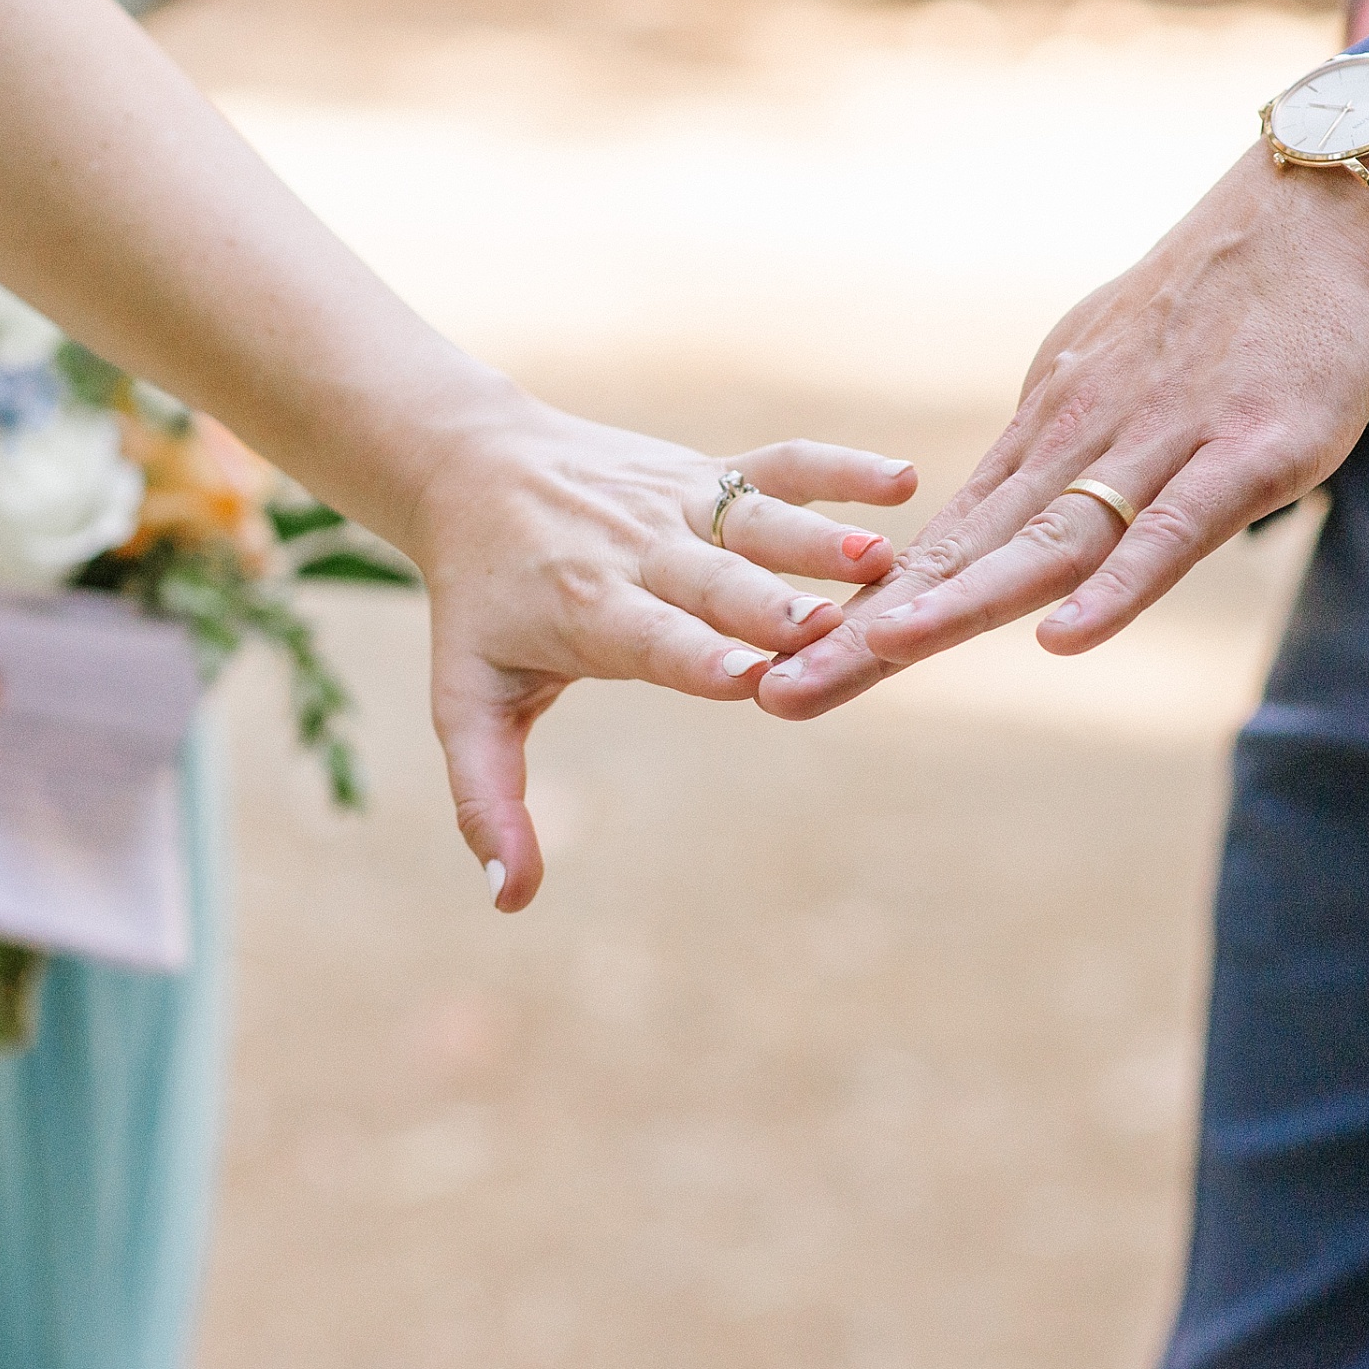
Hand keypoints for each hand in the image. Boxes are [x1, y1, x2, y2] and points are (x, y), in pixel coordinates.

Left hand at [405, 409, 916, 907]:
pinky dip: (838, 468)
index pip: (650, 638)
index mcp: (586, 610)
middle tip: (832, 628)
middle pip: (715, 581)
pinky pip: (778, 465)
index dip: (699, 657)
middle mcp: (639, 551)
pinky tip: (902, 482)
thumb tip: (510, 902)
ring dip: (818, 537)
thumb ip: (487, 802)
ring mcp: (677, 504)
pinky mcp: (706, 472)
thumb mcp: (466, 702)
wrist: (471, 467)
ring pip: (755, 519)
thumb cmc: (478, 603)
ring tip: (882, 556)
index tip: (752, 679)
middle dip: (772, 605)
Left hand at [757, 141, 1368, 719]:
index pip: (943, 540)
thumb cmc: (1213, 305)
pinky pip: (1174, 529)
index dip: (864, 610)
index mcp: (1047, 429)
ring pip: (1050, 541)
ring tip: (882, 653)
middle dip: (873, 630)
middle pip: (968, 554)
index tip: (780, 670)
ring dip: (963, 603)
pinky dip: (1120, 584)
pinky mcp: (1248, 453)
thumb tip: (999, 517)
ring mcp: (1163, 444)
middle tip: (780, 692)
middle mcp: (1083, 439)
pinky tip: (1067, 635)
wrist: (1309, 214)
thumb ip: (1058, 451)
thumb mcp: (1108, 374)